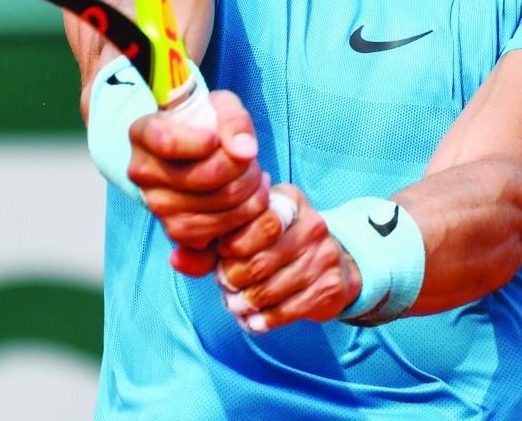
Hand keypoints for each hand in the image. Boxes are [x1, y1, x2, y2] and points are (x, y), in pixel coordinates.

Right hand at [128, 90, 270, 274]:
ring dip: (249, 191)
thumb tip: (244, 151)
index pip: (168, 142)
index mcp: (143, 133)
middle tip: (251, 158)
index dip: (204, 142)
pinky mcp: (176, 231)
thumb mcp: (220, 105)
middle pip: (206, 176)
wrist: (193, 152)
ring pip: (218, 206)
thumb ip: (233, 119)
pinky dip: (245, 216)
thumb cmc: (205, 123)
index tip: (216, 137)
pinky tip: (249, 198)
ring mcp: (157, 206)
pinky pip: (219, 231)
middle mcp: (143, 172)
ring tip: (254, 176)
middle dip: (242, 166)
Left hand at [214, 186, 362, 332]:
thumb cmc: (285, 241)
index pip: (257, 223)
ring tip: (234, 303)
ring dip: (243, 303)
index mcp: (292, 202)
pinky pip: (284, 312)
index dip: (232, 244)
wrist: (337, 264)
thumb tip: (184, 256)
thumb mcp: (263, 222)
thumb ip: (227, 232)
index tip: (222, 253)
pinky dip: (261, 320)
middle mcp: (312, 227)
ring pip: (268, 291)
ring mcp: (323, 259)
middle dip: (232, 278)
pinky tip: (252, 319)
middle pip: (259, 262)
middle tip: (224, 283)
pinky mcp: (328, 289)